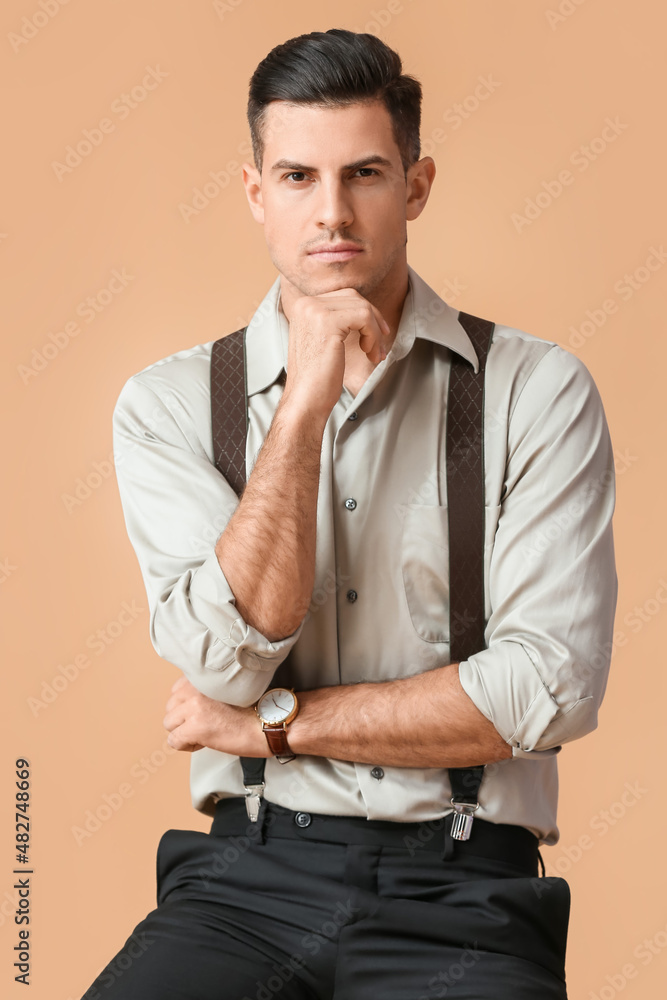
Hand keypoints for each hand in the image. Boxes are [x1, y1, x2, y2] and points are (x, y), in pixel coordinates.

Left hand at [162, 676, 268, 756]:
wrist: (270, 722)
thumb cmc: (255, 708)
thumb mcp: (225, 689)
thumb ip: (204, 689)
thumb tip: (186, 705)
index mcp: (202, 676)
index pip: (176, 691)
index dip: (189, 706)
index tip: (204, 712)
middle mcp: (195, 688)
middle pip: (170, 708)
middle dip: (184, 720)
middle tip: (206, 724)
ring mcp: (194, 706)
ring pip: (169, 724)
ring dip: (184, 732)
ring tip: (206, 733)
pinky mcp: (196, 726)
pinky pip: (174, 741)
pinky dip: (187, 745)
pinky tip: (205, 742)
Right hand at [281, 288, 390, 419]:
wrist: (305, 399)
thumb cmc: (317, 378)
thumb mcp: (323, 340)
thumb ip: (336, 322)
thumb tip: (366, 312)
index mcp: (303, 306)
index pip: (343, 297)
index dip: (365, 314)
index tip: (376, 334)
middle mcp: (306, 303)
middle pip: (354, 298)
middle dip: (373, 319)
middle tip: (380, 344)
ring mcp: (315, 310)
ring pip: (362, 307)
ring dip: (374, 332)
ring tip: (374, 353)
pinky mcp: (328, 321)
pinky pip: (364, 317)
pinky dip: (373, 335)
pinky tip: (368, 352)